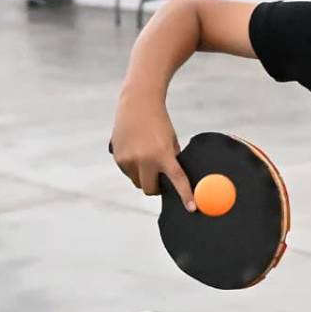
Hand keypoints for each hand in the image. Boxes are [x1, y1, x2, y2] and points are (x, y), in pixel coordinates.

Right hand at [109, 93, 194, 210]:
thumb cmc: (159, 122)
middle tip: (160, 180)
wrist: (138, 103)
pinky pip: (127, 172)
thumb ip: (171, 160)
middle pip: (150, 189)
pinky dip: (133, 168)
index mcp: (163, 155)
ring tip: (146, 158)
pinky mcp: (118, 158)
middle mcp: (144, 159)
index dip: (185, 195)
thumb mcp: (171, 140)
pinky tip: (136, 151)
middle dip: (156, 188)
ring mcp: (129, 160)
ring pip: (138, 182)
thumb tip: (173, 179)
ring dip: (143, 177)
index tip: (192, 208)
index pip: (177, 180)